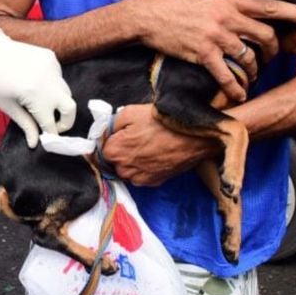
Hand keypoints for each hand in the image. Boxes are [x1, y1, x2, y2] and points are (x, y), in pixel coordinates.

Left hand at [0, 24, 76, 147]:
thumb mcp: (8, 106)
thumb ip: (25, 124)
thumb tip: (35, 143)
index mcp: (35, 96)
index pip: (50, 123)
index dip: (50, 134)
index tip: (48, 138)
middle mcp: (48, 82)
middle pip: (70, 109)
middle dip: (66, 121)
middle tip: (55, 125)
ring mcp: (52, 68)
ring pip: (66, 92)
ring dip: (58, 102)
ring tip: (40, 102)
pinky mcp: (52, 58)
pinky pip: (59, 77)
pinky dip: (53, 85)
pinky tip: (36, 82)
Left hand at [102, 104, 217, 185]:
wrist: (193, 135)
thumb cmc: (162, 121)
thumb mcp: (130, 112)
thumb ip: (112, 123)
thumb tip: (107, 131)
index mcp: (115, 151)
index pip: (102, 149)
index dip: (111, 139)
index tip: (120, 133)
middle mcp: (124, 169)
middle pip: (115, 161)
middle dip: (121, 150)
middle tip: (136, 136)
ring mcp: (140, 178)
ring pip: (128, 170)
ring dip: (133, 161)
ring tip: (148, 145)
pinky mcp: (155, 182)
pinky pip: (142, 176)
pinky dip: (145, 168)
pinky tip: (155, 154)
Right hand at [128, 0, 295, 101]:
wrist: (149, 15)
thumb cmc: (178, 6)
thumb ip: (231, 6)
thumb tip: (250, 16)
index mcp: (231, 0)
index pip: (271, 6)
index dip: (295, 13)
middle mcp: (227, 17)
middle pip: (265, 36)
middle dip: (273, 52)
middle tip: (270, 59)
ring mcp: (216, 36)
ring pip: (249, 58)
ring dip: (254, 72)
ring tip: (251, 77)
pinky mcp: (203, 53)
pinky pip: (227, 75)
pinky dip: (236, 88)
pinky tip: (239, 95)